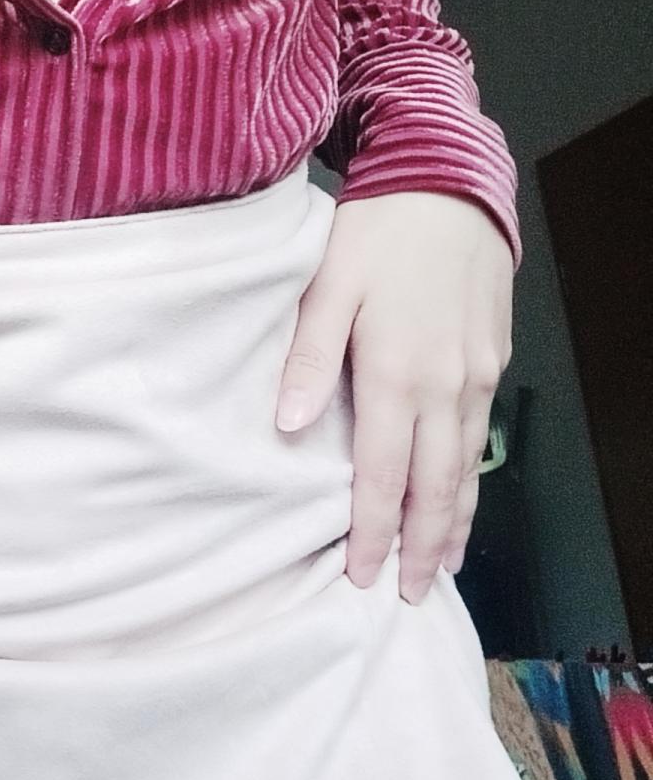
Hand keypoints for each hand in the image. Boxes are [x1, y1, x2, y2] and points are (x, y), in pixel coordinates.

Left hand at [272, 190, 514, 603]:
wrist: (448, 184)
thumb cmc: (375, 233)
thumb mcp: (327, 287)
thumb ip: (307, 360)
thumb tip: (286, 428)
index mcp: (396, 372)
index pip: (380, 474)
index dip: (370, 530)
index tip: (356, 575)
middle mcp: (446, 385)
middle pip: (434, 487)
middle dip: (419, 547)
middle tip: (404, 596)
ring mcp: (477, 375)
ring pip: (466, 468)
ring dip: (452, 523)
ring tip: (435, 568)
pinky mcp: (493, 360)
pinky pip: (479, 437)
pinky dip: (469, 479)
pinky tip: (457, 498)